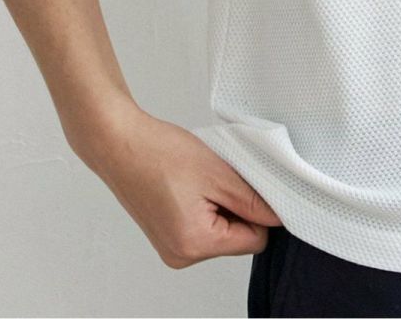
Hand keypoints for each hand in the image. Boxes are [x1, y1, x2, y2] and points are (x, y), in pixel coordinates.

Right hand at [71, 105, 283, 268]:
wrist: (120, 143)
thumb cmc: (162, 154)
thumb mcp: (219, 174)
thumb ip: (253, 201)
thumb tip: (280, 217)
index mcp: (194, 245)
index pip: (254, 240)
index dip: (258, 211)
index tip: (247, 183)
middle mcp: (181, 256)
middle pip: (236, 239)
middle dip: (237, 207)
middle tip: (221, 176)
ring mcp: (171, 248)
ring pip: (219, 232)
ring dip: (220, 204)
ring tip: (201, 177)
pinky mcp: (165, 235)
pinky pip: (202, 226)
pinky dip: (205, 205)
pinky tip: (191, 183)